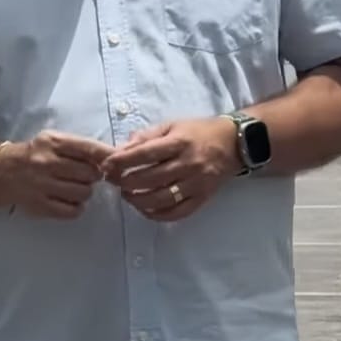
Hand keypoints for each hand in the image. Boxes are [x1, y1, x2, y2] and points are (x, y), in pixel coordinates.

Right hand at [0, 131, 113, 219]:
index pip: (89, 148)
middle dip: (93, 176)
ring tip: (74, 187)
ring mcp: (43, 185)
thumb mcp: (54, 141)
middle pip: (91, 174)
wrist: (2, 172)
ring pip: (84, 193)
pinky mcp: (40, 206)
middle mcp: (47, 162)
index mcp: (53, 142)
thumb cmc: (36, 154)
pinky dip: (76, 207)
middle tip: (84, 176)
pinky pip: (72, 211)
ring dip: (84, 192)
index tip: (116, 163)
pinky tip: (68, 200)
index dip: (108, 157)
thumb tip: (112, 158)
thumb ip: (80, 148)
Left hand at [100, 118, 238, 221]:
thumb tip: (122, 149)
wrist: (234, 143)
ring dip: (138, 200)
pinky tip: (145, 209)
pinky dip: (158, 215)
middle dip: (126, 182)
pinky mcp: (203, 197)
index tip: (107, 166)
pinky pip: (178, 212)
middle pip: (151, 178)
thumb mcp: (172, 125)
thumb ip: (147, 136)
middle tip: (113, 181)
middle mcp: (188, 163)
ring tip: (127, 195)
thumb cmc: (198, 131)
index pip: (145, 153)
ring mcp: (197, 183)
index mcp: (179, 142)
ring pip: (162, 199)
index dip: (123, 161)